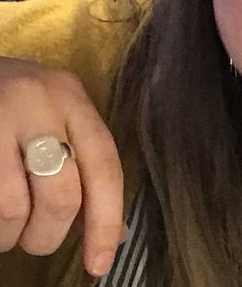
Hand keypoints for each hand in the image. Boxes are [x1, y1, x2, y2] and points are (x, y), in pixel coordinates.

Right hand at [0, 56, 124, 276]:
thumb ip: (83, 164)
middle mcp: (38, 102)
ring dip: (11, 236)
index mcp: (71, 97)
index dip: (106, 220)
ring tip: (7, 226)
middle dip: (49, 235)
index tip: (99, 264)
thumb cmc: (13, 103)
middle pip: (62, 194)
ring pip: (15, 208)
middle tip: (36, 240)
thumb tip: (112, 231)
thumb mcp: (53, 116)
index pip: (104, 164)